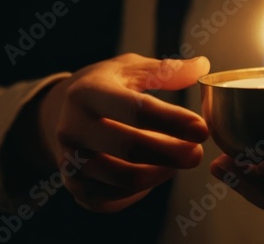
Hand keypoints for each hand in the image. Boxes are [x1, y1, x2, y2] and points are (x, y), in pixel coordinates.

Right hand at [39, 53, 209, 211]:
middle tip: (196, 153)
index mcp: (88, 93)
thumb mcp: (129, 68)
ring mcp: (69, 160)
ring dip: (159, 174)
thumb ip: (165, 70)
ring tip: (178, 162)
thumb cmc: (105, 86)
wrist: (61, 111)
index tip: (202, 129)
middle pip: (128, 148)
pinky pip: (112, 199)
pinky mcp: (74, 185)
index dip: (173, 121)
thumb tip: (202, 66)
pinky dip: (140, 191)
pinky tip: (156, 174)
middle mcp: (72, 127)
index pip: (135, 109)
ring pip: (122, 179)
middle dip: (170, 154)